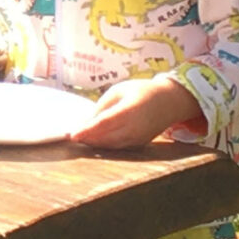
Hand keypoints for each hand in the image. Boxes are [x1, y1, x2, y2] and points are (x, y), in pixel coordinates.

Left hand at [70, 76, 204, 148]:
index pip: (104, 123)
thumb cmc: (141, 92)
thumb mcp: (119, 91)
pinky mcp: (140, 144)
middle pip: (106, 138)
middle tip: (69, 137)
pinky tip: (94, 142)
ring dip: (94, 144)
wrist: (170, 102)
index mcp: (130, 110)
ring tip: (79, 140)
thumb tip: (87, 122)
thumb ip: (102, 107)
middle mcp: (135, 128)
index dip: (87, 130)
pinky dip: (105, 146)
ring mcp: (139, 138)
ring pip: (111, 146)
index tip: (71, 135)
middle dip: (87, 139)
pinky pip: (119, 147)